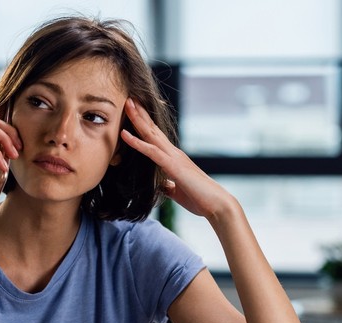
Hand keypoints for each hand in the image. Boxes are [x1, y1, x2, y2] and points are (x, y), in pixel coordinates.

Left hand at [120, 98, 233, 219]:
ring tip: (127, 103)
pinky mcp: (173, 166)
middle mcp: (174, 153)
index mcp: (174, 159)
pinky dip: (136, 142)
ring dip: (138, 119)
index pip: (156, 137)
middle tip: (129, 98)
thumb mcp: (178, 192)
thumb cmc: (200, 199)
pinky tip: (124, 134)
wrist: (217, 205)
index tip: (135, 111)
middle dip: (140, 113)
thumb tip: (161, 185)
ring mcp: (174, 157)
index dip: (145, 124)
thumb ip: (168, 186)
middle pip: (153, 129)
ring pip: (151, 134)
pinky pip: (151, 151)